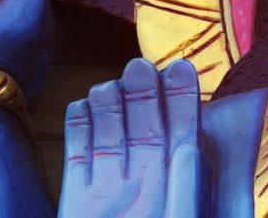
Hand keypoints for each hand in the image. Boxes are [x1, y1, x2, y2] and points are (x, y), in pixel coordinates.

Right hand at [59, 59, 205, 217]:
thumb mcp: (178, 216)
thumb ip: (185, 187)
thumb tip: (190, 147)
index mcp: (174, 188)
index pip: (182, 135)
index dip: (181, 101)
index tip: (181, 68)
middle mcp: (143, 186)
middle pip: (144, 131)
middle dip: (143, 95)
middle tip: (139, 65)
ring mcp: (110, 193)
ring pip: (110, 141)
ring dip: (109, 108)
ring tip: (108, 85)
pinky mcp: (80, 204)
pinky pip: (78, 162)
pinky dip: (77, 132)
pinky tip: (80, 106)